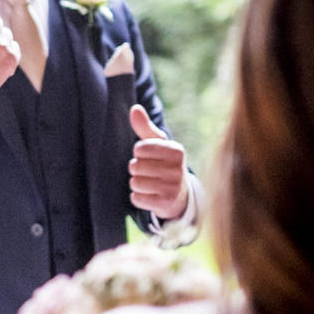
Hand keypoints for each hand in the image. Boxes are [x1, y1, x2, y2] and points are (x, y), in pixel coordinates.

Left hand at [128, 104, 188, 220]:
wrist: (179, 194)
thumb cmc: (164, 163)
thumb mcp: (157, 144)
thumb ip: (144, 127)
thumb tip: (134, 108)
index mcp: (177, 151)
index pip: (139, 148)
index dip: (138, 153)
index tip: (148, 156)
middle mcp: (178, 169)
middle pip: (135, 166)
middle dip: (136, 169)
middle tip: (148, 171)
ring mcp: (173, 188)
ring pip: (135, 183)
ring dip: (136, 183)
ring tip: (149, 183)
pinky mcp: (166, 204)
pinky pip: (136, 198)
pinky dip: (138, 197)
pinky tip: (150, 195)